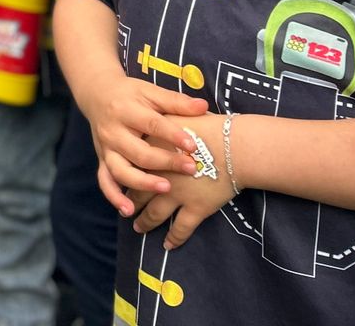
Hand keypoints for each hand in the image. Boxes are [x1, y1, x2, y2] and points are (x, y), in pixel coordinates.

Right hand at [84, 75, 208, 214]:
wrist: (97, 94)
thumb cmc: (131, 94)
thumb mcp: (150, 92)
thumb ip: (176, 102)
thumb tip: (204, 107)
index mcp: (126, 110)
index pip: (151, 125)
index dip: (173, 135)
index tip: (194, 146)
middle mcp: (113, 131)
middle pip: (138, 151)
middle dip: (165, 162)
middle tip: (191, 169)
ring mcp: (106, 148)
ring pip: (120, 170)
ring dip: (142, 183)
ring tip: (165, 188)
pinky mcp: (102, 159)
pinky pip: (105, 181)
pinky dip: (114, 196)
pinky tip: (129, 210)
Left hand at [130, 113, 233, 248]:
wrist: (234, 145)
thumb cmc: (209, 126)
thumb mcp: (180, 114)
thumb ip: (166, 118)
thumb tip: (158, 110)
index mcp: (152, 151)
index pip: (133, 165)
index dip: (125, 175)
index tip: (121, 181)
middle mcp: (159, 175)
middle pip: (139, 192)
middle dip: (131, 203)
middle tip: (126, 212)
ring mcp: (176, 194)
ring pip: (155, 213)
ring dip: (146, 222)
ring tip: (139, 228)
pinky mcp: (196, 208)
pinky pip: (182, 228)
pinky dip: (175, 238)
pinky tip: (168, 245)